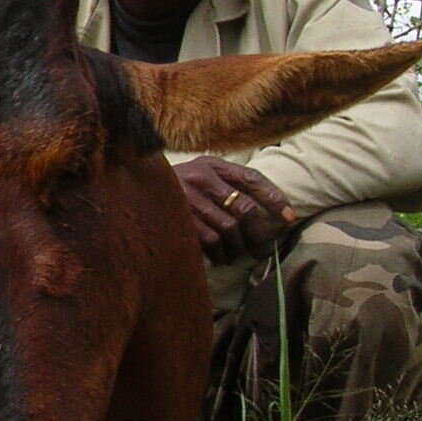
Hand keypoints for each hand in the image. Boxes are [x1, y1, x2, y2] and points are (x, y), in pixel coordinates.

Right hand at [172, 156, 294, 262]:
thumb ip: (229, 185)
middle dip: (258, 232)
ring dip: (239, 246)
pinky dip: (220, 253)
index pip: (252, 179)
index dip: (275, 198)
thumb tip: (270, 211)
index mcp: (211, 164)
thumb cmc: (176, 188)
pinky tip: (220, 256)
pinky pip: (210, 241)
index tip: (290, 217)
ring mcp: (187, 198)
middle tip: (261, 246)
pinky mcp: (177, 218)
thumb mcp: (201, 175)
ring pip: (230, 228)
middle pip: (245, 208)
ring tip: (238, 253)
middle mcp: (200, 177)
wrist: (131, 190)